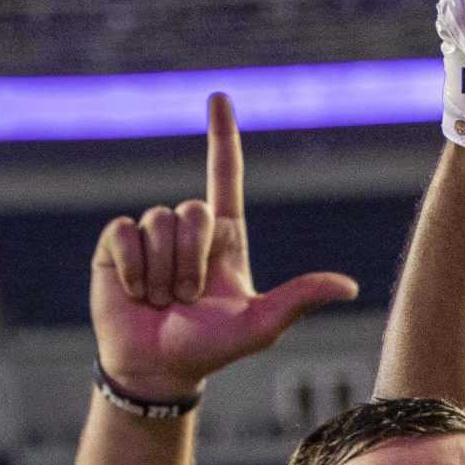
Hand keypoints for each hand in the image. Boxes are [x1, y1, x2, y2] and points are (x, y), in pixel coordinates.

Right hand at [90, 94, 358, 399]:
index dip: (222, 137)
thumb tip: (349, 286)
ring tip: (161, 298)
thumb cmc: (209, 347)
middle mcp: (187, 230)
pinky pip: (125, 232)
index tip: (219, 98)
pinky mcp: (116, 246)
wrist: (155, 366)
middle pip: (193, 210)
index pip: (224, 176)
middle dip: (192, 258)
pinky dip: (134, 266)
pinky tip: (135, 290)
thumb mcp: (259, 325)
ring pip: (160, 220)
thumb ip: (298, 299)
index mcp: (224, 238)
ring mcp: (150, 236)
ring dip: (164, 269)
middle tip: (187, 297)